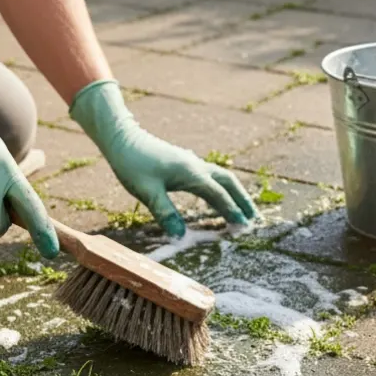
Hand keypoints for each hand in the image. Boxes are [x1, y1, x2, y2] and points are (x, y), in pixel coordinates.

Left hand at [69, 80, 256, 236]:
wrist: (122, 138)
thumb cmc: (132, 164)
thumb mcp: (147, 192)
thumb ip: (165, 213)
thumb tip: (181, 237)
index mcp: (191, 173)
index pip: (218, 195)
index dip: (232, 211)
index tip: (243, 226)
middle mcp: (196, 166)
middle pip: (228, 182)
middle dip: (243, 200)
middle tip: (254, 218)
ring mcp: (191, 163)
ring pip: (221, 178)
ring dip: (234, 193)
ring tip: (242, 211)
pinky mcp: (185, 164)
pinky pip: (210, 177)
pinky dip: (220, 189)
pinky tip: (217, 198)